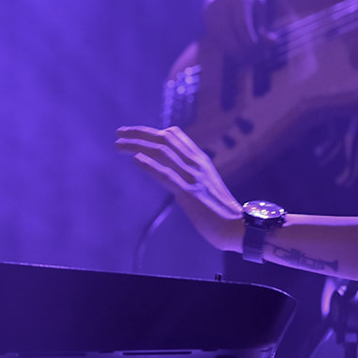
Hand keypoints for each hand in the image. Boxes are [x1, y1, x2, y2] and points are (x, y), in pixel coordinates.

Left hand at [115, 125, 244, 252]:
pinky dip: (150, 165)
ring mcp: (193, 177)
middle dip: (139, 133)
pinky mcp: (189, 194)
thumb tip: (173, 169)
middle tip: (119, 132)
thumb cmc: (221, 209)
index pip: (175, 136)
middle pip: (165, 139)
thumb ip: (191, 172)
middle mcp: (196, 164)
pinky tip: (136, 160)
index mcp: (201, 160)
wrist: (238, 226)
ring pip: (162, 153)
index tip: (133, 132)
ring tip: (119, 145)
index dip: (152, 131)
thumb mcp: (206, 183)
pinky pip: (167, 175)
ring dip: (137, 146)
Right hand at [202, 0, 269, 58]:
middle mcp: (221, 1)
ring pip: (217, 35)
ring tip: (241, 58)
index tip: (255, 50)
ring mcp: (211, 7)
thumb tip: (272, 44)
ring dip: (229, 49)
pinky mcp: (205, 13)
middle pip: (225, 31)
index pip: (241, 23)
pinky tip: (232, 49)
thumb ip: (262, 27)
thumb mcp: (260, 8)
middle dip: (237, 49)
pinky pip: (212, 33)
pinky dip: (223, 44)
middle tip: (248, 61)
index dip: (248, 40)